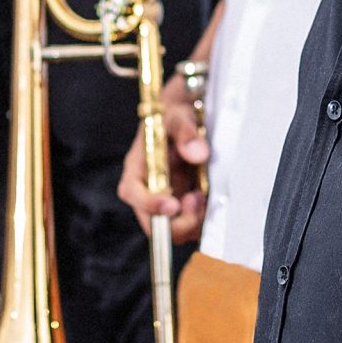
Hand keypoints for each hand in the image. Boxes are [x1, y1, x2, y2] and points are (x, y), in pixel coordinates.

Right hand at [118, 72, 209, 240]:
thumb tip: (197, 153)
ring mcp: (164, 199)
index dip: (150, 204)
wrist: (187, 115)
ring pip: (172, 229)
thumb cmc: (175, 113)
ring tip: (203, 197)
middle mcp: (147, 188)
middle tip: (197, 200)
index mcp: (137, 167)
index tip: (173, 205)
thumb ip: (186, 131)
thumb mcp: (179, 114)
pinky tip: (209, 201)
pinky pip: (188, 225)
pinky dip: (200, 221)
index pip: (132, 193)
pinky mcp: (181, 204)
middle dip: (176, 222)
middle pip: (151, 222)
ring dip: (191, 222)